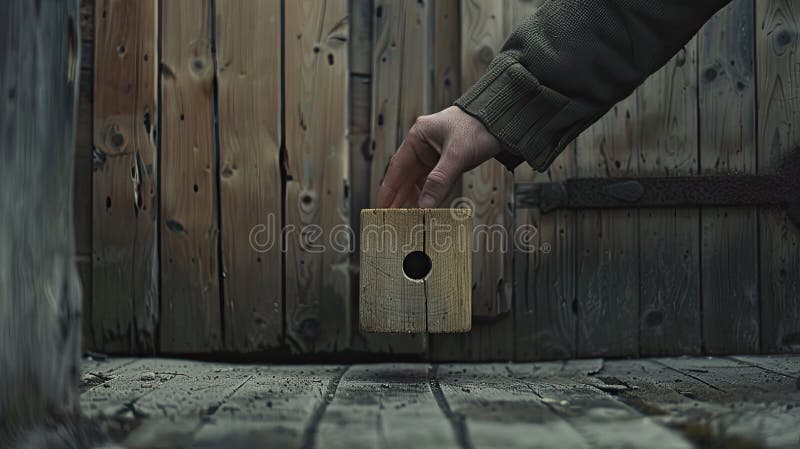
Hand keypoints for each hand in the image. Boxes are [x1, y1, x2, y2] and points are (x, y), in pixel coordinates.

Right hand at [377, 106, 504, 207]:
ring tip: (406, 219)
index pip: (397, 167)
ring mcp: (434, 155)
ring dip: (414, 200)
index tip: (380, 207)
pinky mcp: (446, 163)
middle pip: (406, 177)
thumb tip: (425, 205)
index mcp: (418, 137)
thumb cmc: (478, 126)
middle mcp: (423, 146)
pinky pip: (433, 183)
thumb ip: (440, 180)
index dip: (388, 189)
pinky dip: (429, 196)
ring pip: (419, 182)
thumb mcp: (457, 154)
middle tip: (391, 220)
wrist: (501, 120)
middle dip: (399, 199)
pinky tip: (425, 209)